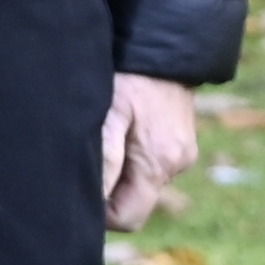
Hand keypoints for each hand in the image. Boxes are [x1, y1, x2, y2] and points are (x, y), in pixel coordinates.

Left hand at [98, 72, 198, 231]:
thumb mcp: (109, 116)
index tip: (82, 187)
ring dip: (120, 172)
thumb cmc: (131, 78)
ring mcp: (182, 153)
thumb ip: (105, 160)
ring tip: (106, 138)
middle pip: (134, 203)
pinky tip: (121, 130)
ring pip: (141, 183)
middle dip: (109, 193)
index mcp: (159, 164)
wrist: (165, 45)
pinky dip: (133, 156)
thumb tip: (94, 203)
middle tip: (88, 160)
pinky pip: (151, 164)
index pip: (127, 219)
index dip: (101, 214)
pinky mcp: (181, 141)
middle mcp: (177, 164)